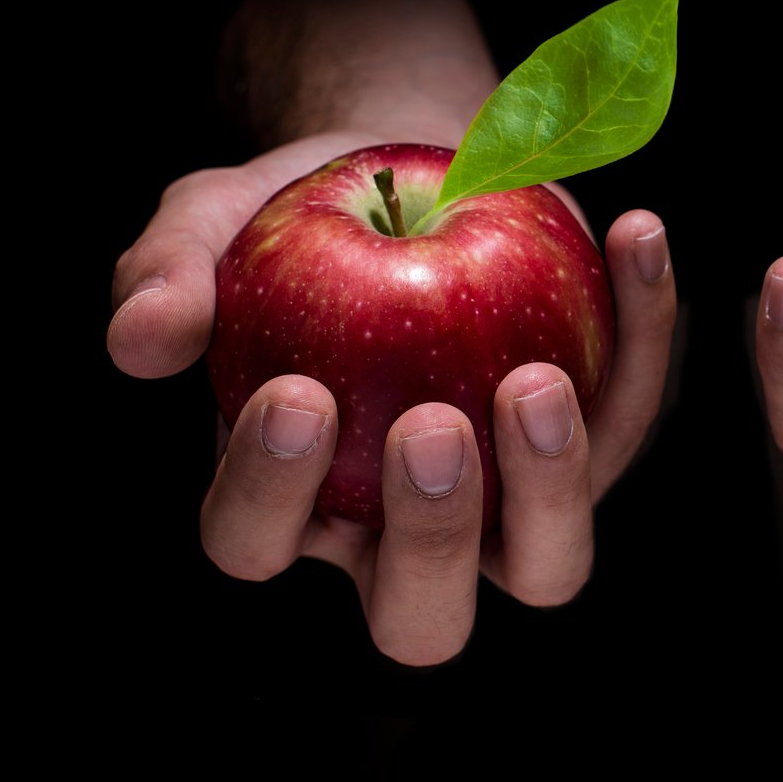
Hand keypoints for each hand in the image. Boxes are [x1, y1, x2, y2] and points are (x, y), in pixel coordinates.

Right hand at [107, 0, 677, 665]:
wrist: (397, 165)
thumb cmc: (285, 215)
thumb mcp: (211, 223)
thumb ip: (167, 273)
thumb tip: (140, 339)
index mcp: (286, 502)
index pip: (256, 542)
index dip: (269, 491)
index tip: (294, 391)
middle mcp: (396, 535)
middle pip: (419, 616)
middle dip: (429, 538)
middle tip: (432, 424)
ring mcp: (507, 502)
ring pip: (545, 565)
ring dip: (552, 489)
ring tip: (537, 380)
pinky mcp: (593, 438)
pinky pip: (629, 412)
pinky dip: (642, 331)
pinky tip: (633, 235)